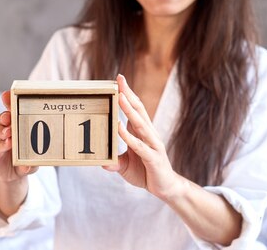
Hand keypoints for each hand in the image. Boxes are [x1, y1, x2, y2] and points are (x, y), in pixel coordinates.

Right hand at [0, 91, 37, 181]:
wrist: (13, 176)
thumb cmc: (25, 161)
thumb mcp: (34, 159)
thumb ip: (33, 161)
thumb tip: (30, 164)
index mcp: (15, 126)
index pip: (12, 110)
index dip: (9, 101)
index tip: (8, 94)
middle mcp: (4, 130)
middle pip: (2, 118)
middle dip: (5, 115)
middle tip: (9, 117)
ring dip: (1, 131)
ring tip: (9, 133)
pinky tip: (6, 145)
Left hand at [103, 75, 182, 200]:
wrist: (165, 188)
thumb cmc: (146, 172)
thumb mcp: (125, 165)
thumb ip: (114, 160)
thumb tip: (101, 161)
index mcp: (142, 132)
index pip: (135, 109)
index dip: (127, 95)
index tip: (119, 80)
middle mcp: (148, 134)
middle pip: (138, 110)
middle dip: (128, 94)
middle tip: (120, 79)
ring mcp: (152, 145)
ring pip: (139, 123)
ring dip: (129, 110)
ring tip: (119, 97)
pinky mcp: (153, 158)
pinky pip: (139, 145)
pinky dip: (128, 136)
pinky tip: (119, 128)